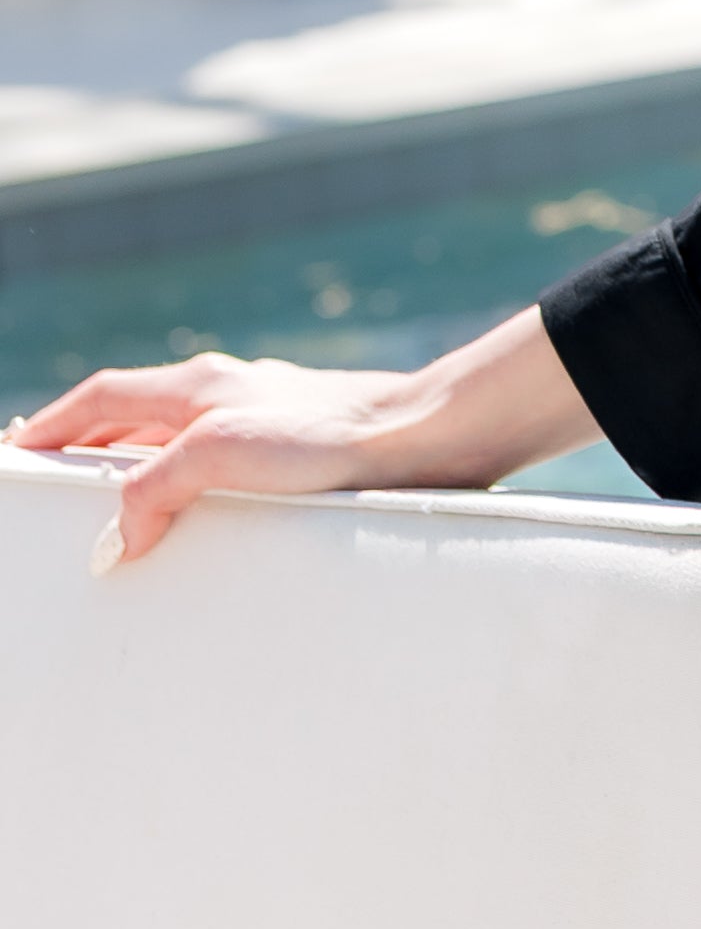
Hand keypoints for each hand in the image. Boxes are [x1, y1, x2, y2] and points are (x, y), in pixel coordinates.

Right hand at [8, 310, 597, 560]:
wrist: (430, 437)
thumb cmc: (332, 438)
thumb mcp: (223, 455)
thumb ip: (155, 489)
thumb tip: (114, 542)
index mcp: (199, 386)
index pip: (98, 400)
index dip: (51, 428)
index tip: (17, 458)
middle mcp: (230, 394)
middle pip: (136, 418)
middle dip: (91, 451)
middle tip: (60, 491)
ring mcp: (270, 419)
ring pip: (184, 442)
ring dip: (146, 472)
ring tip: (124, 516)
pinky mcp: (308, 453)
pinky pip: (231, 468)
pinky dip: (201, 490)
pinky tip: (211, 523)